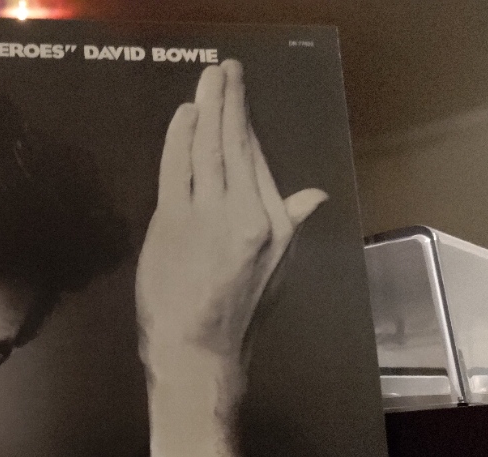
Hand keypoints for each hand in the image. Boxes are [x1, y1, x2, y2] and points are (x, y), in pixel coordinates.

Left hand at [136, 59, 326, 456]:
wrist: (198, 354)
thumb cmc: (234, 318)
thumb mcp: (276, 272)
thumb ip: (289, 225)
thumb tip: (312, 195)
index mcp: (277, 226)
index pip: (259, 164)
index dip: (246, 129)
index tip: (239, 102)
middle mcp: (250, 215)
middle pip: (238, 146)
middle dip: (231, 103)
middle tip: (224, 70)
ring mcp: (212, 217)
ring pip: (210, 150)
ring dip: (208, 108)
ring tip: (208, 80)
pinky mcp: (176, 223)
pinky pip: (178, 168)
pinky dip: (181, 137)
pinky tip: (184, 114)